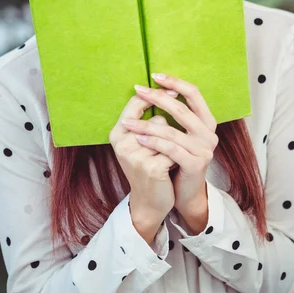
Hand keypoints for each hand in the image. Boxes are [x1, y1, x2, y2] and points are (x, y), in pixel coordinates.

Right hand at [109, 89, 179, 224]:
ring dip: (173, 145)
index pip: (135, 103)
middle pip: (157, 120)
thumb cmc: (148, 166)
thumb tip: (170, 90)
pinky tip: (170, 170)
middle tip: (164, 149)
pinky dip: (176, 158)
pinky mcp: (151, 168)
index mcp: (117, 133)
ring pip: (167, 134)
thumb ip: (146, 121)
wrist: (149, 202)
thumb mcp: (140, 142)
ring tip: (166, 159)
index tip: (173, 90)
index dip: (156, 95)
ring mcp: (135, 156)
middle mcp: (122, 143)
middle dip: (167, 133)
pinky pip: (173, 151)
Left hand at [121, 74, 218, 214]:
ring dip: (146, 124)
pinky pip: (170, 149)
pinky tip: (138, 139)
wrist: (185, 192)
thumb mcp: (178, 133)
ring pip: (172, 131)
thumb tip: (154, 88)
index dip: (175, 82)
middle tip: (138, 90)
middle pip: (182, 109)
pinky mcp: (196, 164)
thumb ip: (174, 114)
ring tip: (128, 122)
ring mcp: (204, 149)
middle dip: (157, 98)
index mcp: (207, 120)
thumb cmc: (178, 158)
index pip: (194, 93)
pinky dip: (152, 142)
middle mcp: (209, 133)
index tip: (154, 75)